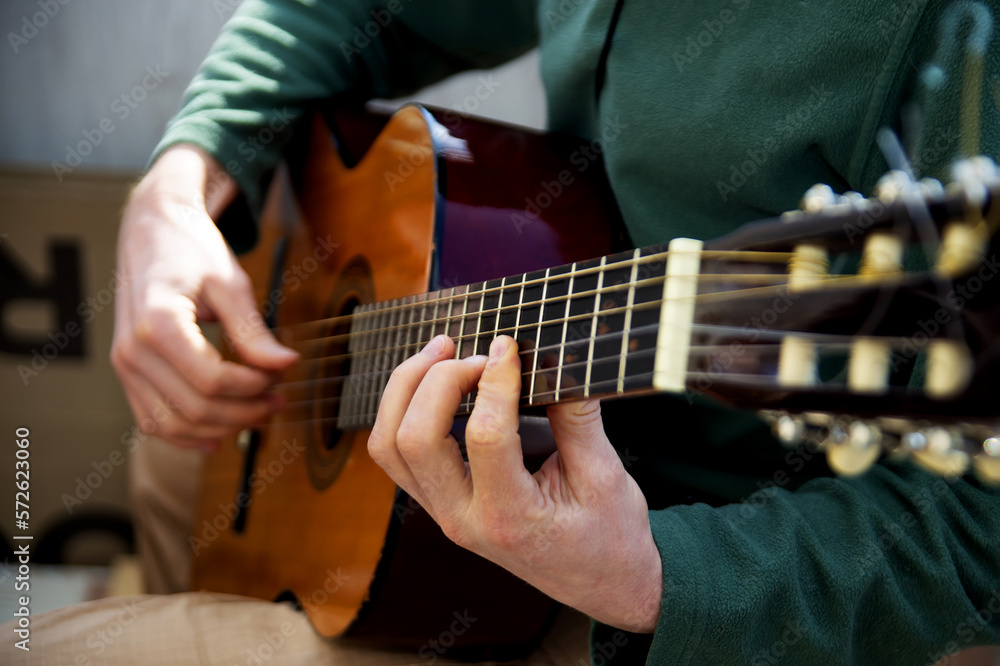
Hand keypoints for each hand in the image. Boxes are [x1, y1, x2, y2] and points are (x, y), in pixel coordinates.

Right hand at [111, 144, 297, 449]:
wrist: (152, 232)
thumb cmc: (192, 251)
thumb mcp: (231, 284)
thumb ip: (254, 330)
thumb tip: (286, 364)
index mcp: (157, 323)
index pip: (212, 380)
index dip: (254, 387)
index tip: (281, 376)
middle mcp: (132, 350)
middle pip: (194, 407)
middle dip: (244, 411)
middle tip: (279, 398)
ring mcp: (124, 365)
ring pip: (172, 424)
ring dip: (221, 427)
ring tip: (259, 413)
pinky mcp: (127, 373)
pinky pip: (152, 421)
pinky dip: (185, 435)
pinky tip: (219, 434)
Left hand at [367, 334, 662, 632]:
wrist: (602, 583)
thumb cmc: (610, 534)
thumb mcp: (606, 474)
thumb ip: (577, 415)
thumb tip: (556, 356)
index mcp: (511, 518)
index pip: (485, 436)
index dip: (495, 381)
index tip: (510, 345)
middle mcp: (464, 520)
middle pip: (414, 439)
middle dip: (438, 380)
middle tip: (476, 352)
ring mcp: (444, 515)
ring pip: (390, 445)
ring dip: (407, 390)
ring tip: (443, 352)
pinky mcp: (439, 504)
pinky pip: (396, 454)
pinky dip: (404, 410)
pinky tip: (436, 382)